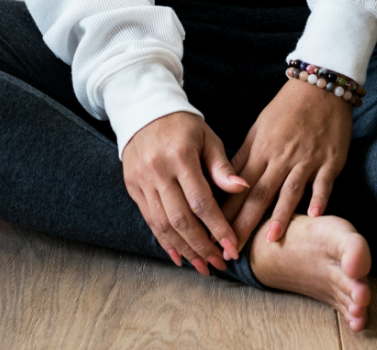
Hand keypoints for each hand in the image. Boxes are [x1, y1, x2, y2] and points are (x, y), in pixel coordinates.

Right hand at [122, 111, 249, 274]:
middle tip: (219, 263)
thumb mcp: (207, 138)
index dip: (218, 227)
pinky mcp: (133, 188)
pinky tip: (179, 256)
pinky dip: (164, 241)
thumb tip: (243, 188)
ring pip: (163, 225)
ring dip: (184, 249)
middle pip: (181, 219)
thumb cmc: (183, 125)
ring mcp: (142, 181)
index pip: (201, 202)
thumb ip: (222, 167)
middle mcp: (158, 172)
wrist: (144, 111)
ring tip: (202, 266)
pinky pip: (149, 220)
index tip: (232, 246)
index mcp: (180, 157)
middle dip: (202, 246)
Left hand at [220, 78, 352, 251]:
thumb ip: (244, 157)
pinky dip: (319, 198)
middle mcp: (281, 157)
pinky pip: (324, 182)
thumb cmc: (286, 109)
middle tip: (233, 249)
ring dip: (280, 214)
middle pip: (260, 193)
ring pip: (290, 190)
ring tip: (270, 239)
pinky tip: (314, 216)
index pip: (238, 186)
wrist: (319, 87)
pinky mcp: (330, 160)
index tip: (213, 234)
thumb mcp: (258, 129)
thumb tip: (225, 184)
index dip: (226, 211)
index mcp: (261, 150)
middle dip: (245, 222)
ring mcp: (307, 159)